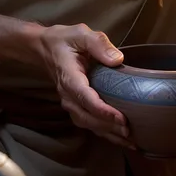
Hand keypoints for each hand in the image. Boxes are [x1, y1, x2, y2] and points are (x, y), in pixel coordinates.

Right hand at [36, 23, 134, 147]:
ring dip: (107, 134)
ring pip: (87, 124)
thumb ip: (99, 44)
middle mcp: (68, 94)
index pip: (85, 98)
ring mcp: (70, 102)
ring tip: (129, 142)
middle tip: (129, 133)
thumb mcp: (81, 34)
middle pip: (87, 117)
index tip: (121, 118)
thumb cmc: (65, 40)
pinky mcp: (75, 106)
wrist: (46, 48)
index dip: (102, 110)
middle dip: (108, 127)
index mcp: (70, 77)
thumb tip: (118, 60)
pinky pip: (88, 123)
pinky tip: (120, 138)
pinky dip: (104, 132)